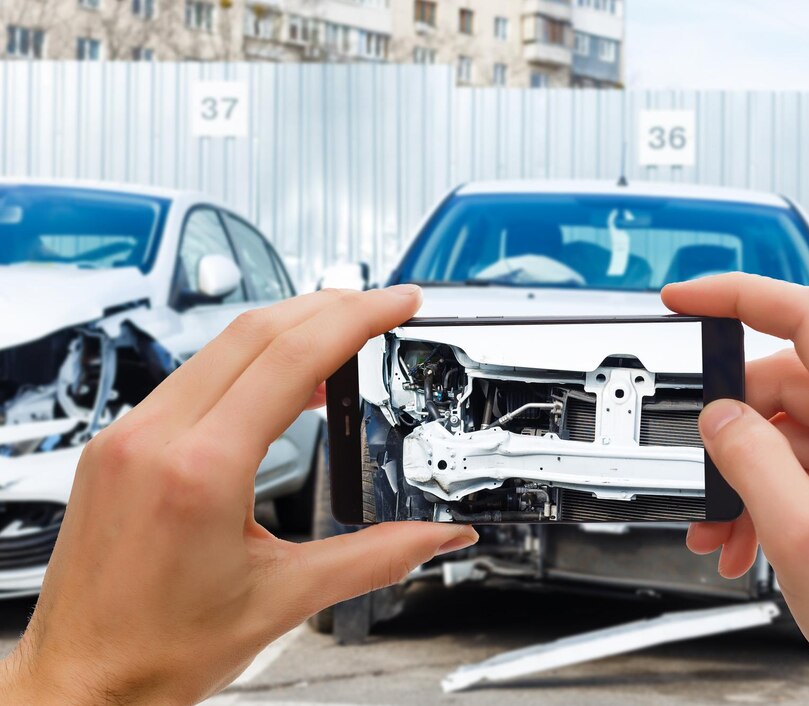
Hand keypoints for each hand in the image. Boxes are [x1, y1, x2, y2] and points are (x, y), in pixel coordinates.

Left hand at [0, 285, 477, 704]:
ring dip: (288, 328)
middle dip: (329, 306)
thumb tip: (437, 538)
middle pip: (255, 331)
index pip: (291, 358)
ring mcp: (126, 436)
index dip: (356, 318)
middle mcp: (152, 438)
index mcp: (199, 470)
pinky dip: (247, 361)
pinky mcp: (116, 445)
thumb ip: (377, 558)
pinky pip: (191, 376)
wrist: (81, 681)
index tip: (396, 302)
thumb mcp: (286, 600)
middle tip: (381, 304)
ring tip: (342, 336)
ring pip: (219, 345)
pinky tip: (280, 379)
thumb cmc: (157, 651)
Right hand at [663, 274, 808, 705]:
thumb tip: (719, 416)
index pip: (808, 319)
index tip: (687, 298)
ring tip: (725, 531)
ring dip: (752, 474)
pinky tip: (751, 536)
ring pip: (801, 433)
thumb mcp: (800, 537)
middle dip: (736, 429)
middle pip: (793, 387)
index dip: (738, 297)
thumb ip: (749, 459)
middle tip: (705, 478)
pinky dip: (779, 492)